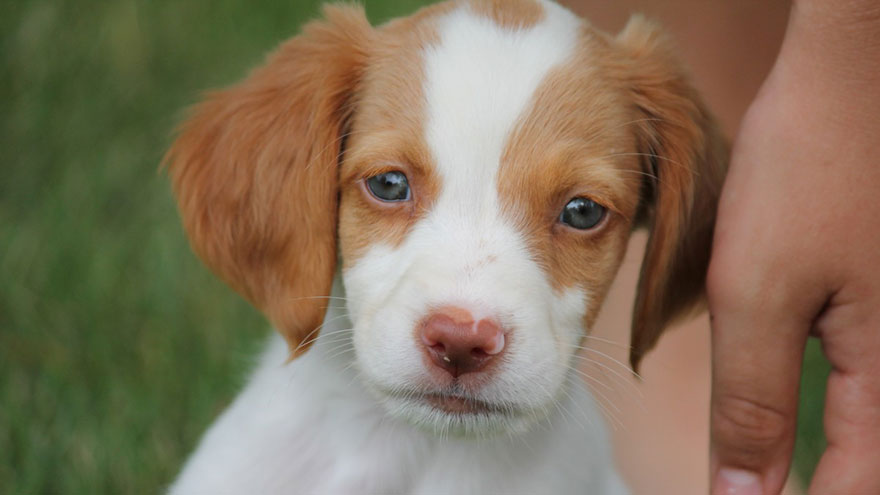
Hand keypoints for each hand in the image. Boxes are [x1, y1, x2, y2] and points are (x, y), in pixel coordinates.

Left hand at [707, 1, 879, 492]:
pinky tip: (806, 422)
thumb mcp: (758, 290)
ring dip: (834, 465)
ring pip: (874, 429)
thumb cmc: (809, 170)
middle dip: (820, 490)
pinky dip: (842, 418)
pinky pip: (871, 382)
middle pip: (872, 465)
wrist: (855, 76)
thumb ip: (752, 398)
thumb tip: (743, 494)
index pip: (855, 487)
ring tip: (769, 476)